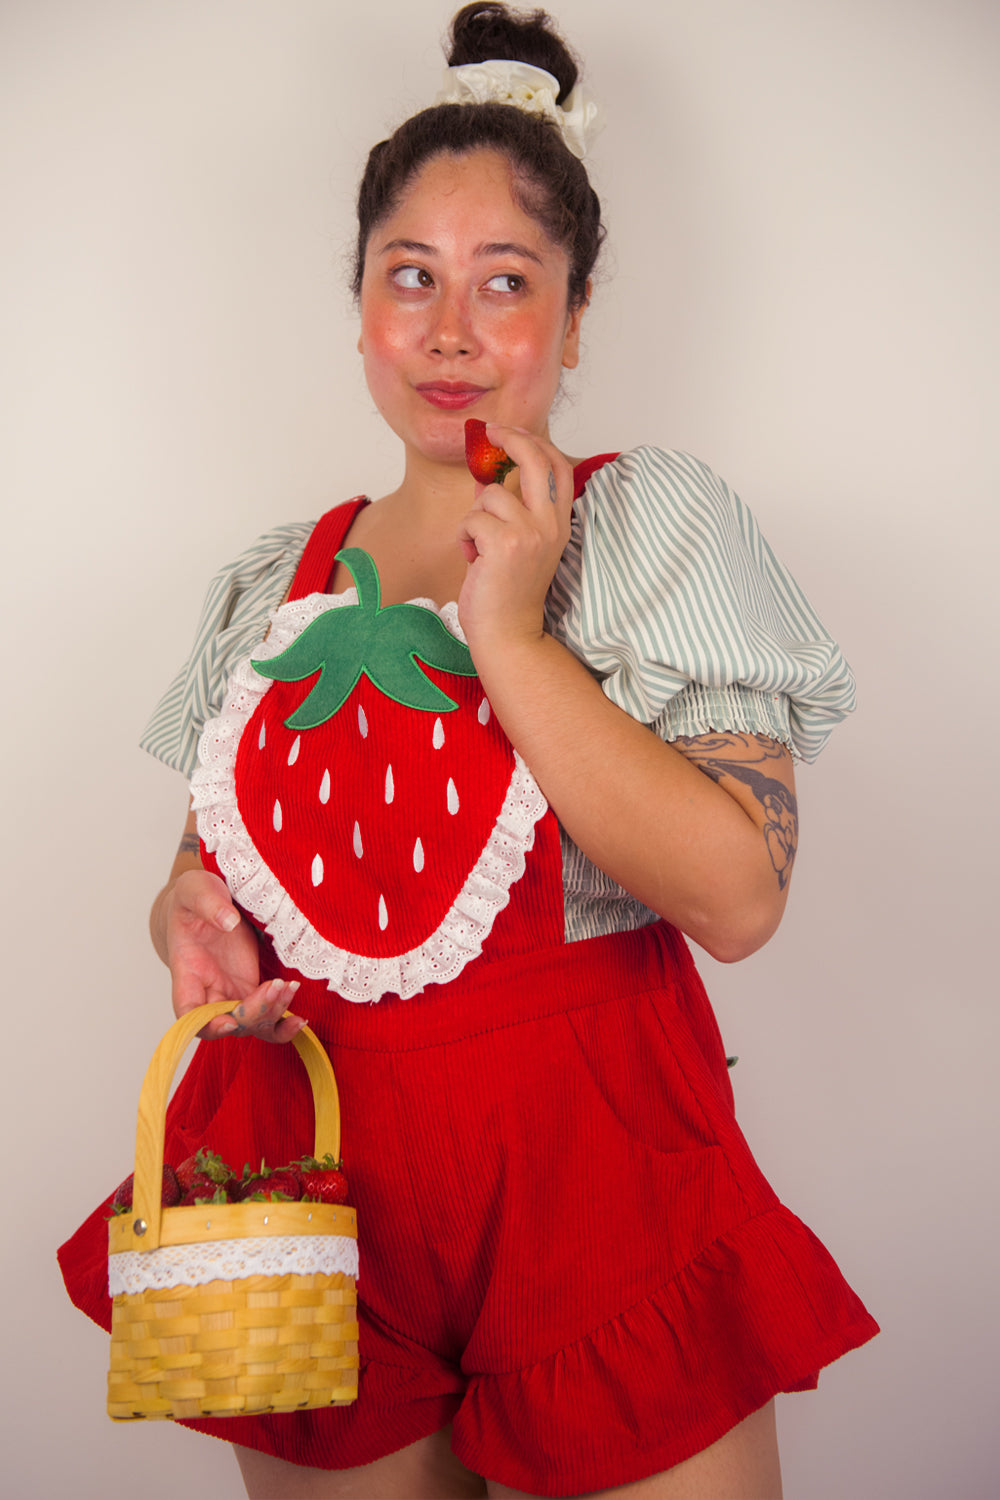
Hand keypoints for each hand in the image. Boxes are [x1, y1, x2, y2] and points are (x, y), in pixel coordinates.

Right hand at [162, 868, 302, 1042]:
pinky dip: (282, 1020)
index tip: (229, 1021)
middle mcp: (208, 989)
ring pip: (252, 1023)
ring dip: (272, 1015)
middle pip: (228, 1023)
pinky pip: (267, 1014)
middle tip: (276, 985)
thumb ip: (207, 903)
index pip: (187, 1012)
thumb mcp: (195, 888)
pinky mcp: (253, 985)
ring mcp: (232, 990)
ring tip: (290, 988)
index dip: (206, 1025)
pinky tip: (300, 1019)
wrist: (210, 897)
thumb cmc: (195, 896)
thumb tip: (228, 921)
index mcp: (188, 971)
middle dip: (253, 1013)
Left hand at [456, 424, 573, 656]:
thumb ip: (509, 510)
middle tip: (489, 431)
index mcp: (559, 524)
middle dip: (510, 438)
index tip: (512, 432)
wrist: (508, 635)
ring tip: (478, 548)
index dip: (535, 442)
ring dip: (474, 518)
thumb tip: (487, 477)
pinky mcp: (506, 544)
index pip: (559, 467)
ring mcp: (531, 532)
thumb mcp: (516, 544)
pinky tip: (472, 560)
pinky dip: (464, 537)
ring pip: (491, 495)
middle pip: (536, 459)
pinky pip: (472, 519)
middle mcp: (551, 525)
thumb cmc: (507, 593)